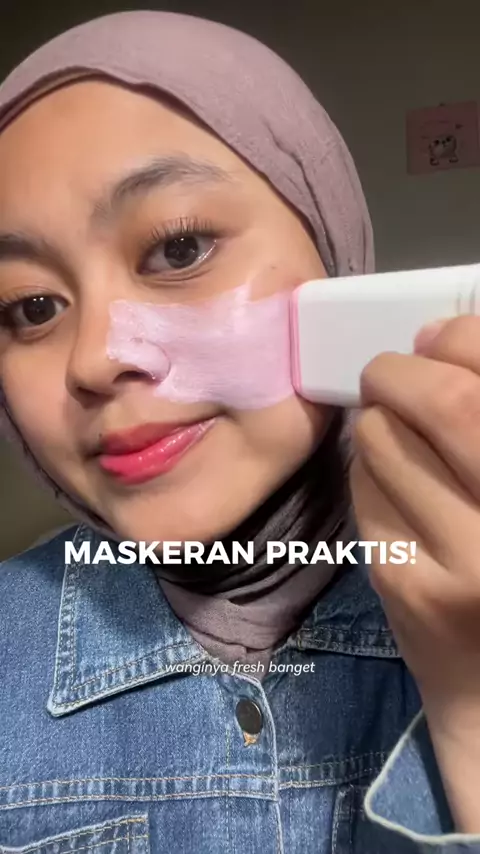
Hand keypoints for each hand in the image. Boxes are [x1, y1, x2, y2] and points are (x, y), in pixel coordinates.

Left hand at [349, 315, 479, 831]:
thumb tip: (440, 337)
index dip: (462, 338)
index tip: (439, 337)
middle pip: (446, 402)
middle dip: (402, 369)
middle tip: (390, 370)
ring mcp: (462, 559)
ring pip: (385, 441)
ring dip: (377, 418)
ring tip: (391, 425)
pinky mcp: (404, 583)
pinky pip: (363, 489)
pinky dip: (366, 466)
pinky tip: (388, 480)